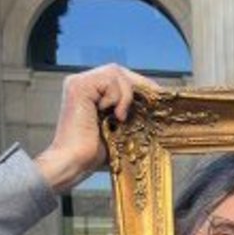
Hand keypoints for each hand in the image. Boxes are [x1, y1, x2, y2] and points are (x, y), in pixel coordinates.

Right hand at [35, 64, 158, 192]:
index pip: (119, 78)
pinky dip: (118, 98)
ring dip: (126, 96)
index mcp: (90, 92)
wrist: (75, 163)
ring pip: (116, 73)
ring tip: (121, 118)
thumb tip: (154, 105)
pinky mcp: (78, 87)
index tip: (158, 97)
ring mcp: (78, 83)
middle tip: (151, 102)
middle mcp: (83, 84)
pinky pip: (110, 80)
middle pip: (118, 71)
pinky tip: (113, 115)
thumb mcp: (119, 129)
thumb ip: (129, 112)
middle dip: (139, 86)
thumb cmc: (94, 153)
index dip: (140, 84)